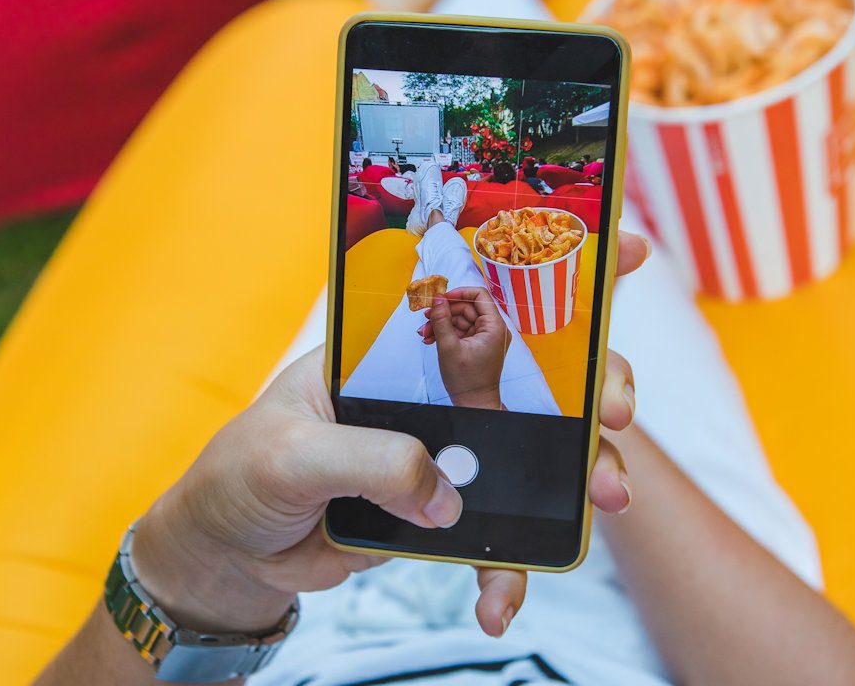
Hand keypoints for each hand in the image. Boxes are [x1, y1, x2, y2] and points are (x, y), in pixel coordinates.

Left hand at [130, 232, 650, 639]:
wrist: (232, 554)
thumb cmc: (245, 475)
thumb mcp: (291, 452)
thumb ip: (369, 460)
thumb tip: (445, 494)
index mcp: (393, 348)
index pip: (475, 288)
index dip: (550, 263)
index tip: (621, 251)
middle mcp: (433, 390)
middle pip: (538, 372)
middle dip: (595, 382)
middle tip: (614, 412)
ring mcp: (449, 450)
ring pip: (540, 453)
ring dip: (582, 475)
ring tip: (602, 501)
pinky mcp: (448, 509)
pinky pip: (500, 537)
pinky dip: (510, 572)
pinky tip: (497, 603)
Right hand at [418, 286, 509, 409]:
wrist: (474, 404)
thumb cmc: (467, 380)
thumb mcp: (448, 347)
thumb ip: (441, 319)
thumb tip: (437, 299)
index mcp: (495, 327)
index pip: (480, 295)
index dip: (458, 293)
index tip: (440, 299)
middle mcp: (494, 329)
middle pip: (467, 307)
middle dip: (444, 312)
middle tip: (425, 319)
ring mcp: (487, 337)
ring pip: (462, 319)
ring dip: (442, 324)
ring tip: (425, 334)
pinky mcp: (479, 344)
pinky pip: (462, 331)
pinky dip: (447, 333)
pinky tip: (431, 339)